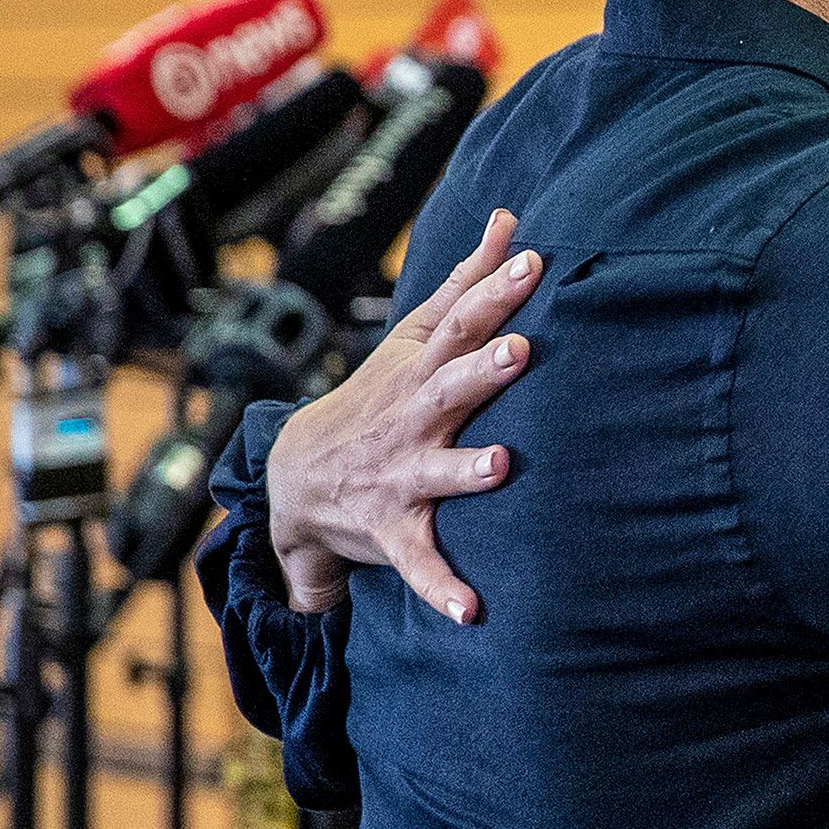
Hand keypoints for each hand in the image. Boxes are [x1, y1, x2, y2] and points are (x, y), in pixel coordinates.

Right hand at [267, 208, 543, 621]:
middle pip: (449, 387)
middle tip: (520, 350)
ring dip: (466, 471)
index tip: (532, 261)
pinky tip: (473, 612)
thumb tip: (510, 217)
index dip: (495, 291)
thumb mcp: (415, 334)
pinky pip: (419, 563)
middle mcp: (411, 419)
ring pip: (435, 473)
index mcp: (420, 370)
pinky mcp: (396, 530)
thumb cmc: (380, 395)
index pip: (460, 321)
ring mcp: (400, 476)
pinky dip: (442, 589)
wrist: (297, 477)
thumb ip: (466, 279)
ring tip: (503, 465)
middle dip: (483, 370)